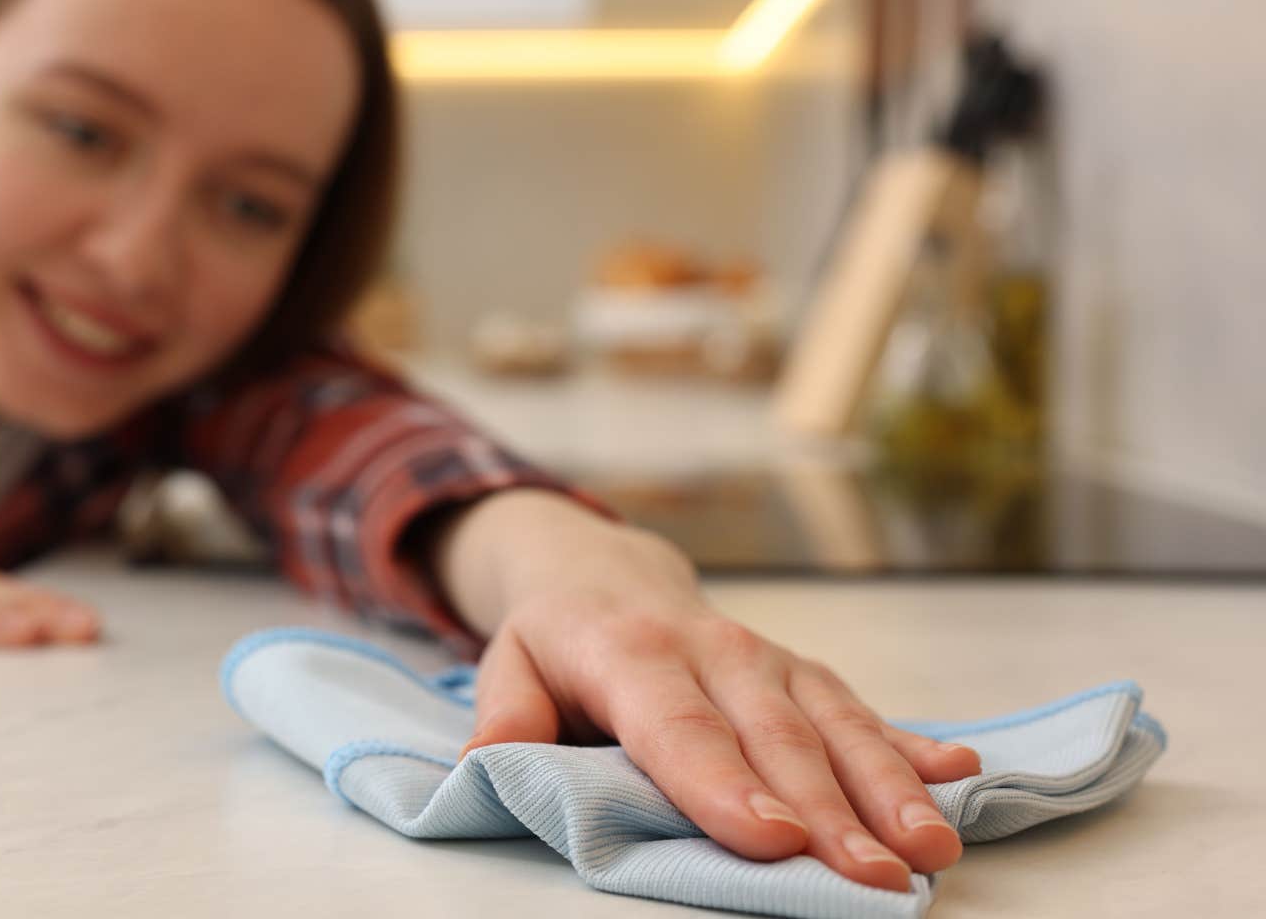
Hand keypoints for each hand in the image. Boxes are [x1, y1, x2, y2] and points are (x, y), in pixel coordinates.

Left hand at [436, 492, 980, 891]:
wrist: (610, 574)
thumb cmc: (559, 644)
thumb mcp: (510, 664)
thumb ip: (506, 715)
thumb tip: (489, 762)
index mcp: (632, 651)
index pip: (679, 724)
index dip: (723, 783)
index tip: (770, 837)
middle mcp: (714, 650)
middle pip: (775, 738)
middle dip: (830, 811)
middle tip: (873, 877)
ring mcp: (771, 661)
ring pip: (837, 725)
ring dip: (889, 791)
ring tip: (930, 850)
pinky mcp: (808, 675)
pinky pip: (867, 711)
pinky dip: (914, 746)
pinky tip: (962, 775)